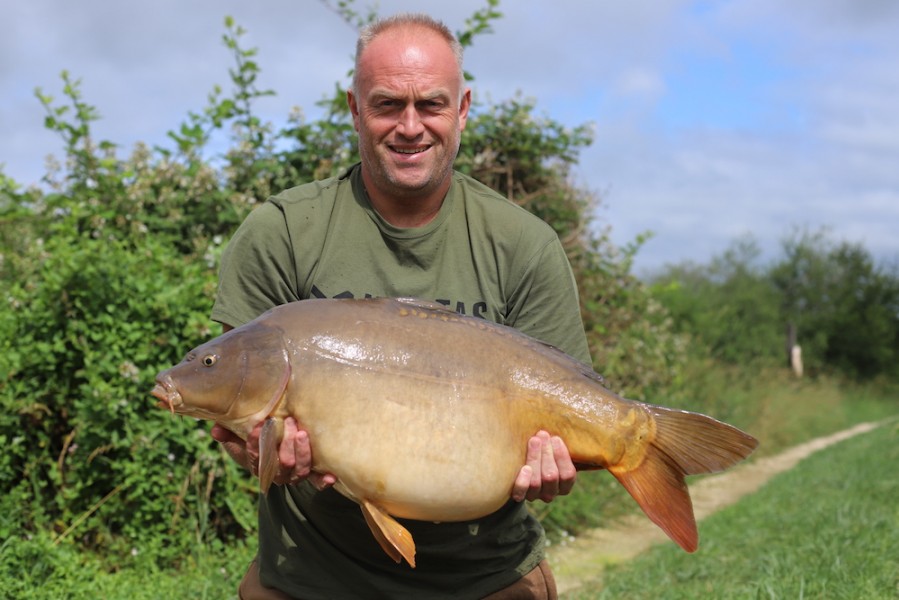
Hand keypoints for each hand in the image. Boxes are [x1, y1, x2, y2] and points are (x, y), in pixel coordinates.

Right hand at [211, 417, 335, 489]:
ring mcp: (294, 475)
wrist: (279, 454)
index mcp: (258, 465)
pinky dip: (323, 480)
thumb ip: (229, 433)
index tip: (259, 425)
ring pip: (299, 471)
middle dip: (286, 444)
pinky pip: (317, 481)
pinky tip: (331, 476)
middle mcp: (277, 474)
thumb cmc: (259, 441)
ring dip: (302, 453)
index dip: (254, 443)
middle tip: (289, 421)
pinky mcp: (311, 474)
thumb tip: (215, 429)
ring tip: (302, 433)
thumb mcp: (241, 438)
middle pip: (282, 464)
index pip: (254, 457)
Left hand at [511, 431, 575, 502]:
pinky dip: (522, 481)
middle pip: (551, 476)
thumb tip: (563, 418)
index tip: (555, 438)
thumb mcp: (554, 451)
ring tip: (533, 441)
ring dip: (535, 459)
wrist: (519, 468)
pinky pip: (520, 493)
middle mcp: (551, 493)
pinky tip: (524, 468)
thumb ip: (558, 444)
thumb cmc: (542, 453)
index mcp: (564, 484)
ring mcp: (535, 495)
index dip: (562, 456)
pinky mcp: (519, 496)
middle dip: (547, 453)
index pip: (568, 474)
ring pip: (536, 482)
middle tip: (542, 435)